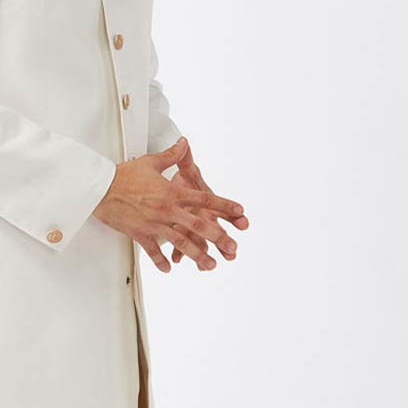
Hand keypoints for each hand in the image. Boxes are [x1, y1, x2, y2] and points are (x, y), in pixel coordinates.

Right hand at [93, 136, 247, 271]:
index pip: (203, 199)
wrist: (101, 188)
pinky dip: (160, 261)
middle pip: (197, 225)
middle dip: (217, 237)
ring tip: (209, 264)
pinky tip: (169, 268)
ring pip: (180, 242)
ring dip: (196, 254)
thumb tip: (184, 143)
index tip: (239, 212)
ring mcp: (154, 224)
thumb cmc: (124, 175)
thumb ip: (172, 155)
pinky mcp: (140, 233)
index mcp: (172, 193)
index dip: (223, 205)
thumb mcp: (151, 162)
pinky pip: (153, 251)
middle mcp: (166, 210)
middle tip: (231, 247)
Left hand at [165, 138, 249, 264]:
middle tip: (232, 250)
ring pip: (200, 241)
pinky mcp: (179, 232)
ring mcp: (191, 225)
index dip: (233, 214)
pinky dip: (180, 253)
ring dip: (205, 253)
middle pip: (215, 229)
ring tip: (208, 265)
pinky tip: (179, 261)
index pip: (222, 206)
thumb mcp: (182, 170)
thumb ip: (184, 158)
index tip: (243, 221)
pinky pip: (180, 245)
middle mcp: (201, 215)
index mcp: (205, 200)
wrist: (165, 190)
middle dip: (224, 240)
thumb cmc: (179, 181)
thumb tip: (185, 142)